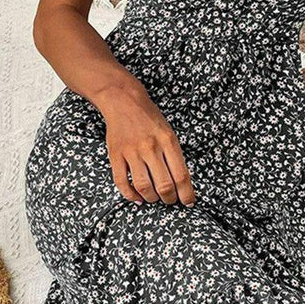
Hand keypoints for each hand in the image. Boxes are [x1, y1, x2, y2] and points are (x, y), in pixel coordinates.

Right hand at [99, 81, 195, 206]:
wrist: (124, 101)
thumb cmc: (150, 118)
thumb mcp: (169, 133)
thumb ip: (174, 156)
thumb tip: (180, 183)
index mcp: (168, 141)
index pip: (181, 175)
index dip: (187, 194)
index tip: (188, 202)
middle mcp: (151, 147)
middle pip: (164, 185)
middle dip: (170, 199)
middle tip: (170, 201)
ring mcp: (132, 152)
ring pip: (144, 186)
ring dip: (151, 199)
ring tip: (154, 198)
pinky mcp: (116, 155)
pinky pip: (122, 182)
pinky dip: (130, 195)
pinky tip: (137, 198)